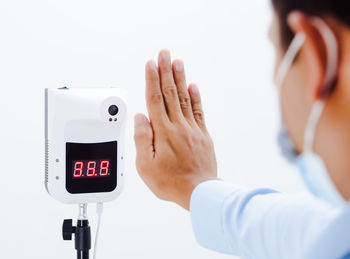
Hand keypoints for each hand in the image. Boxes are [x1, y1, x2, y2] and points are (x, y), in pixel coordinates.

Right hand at [134, 50, 217, 209]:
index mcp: (163, 132)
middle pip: (170, 93)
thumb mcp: (146, 166)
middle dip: (166, 71)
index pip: (154, 100)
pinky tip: (193, 86)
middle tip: (164, 54)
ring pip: (185, 98)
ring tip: (178, 62)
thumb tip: (140, 117)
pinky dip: (196, 97)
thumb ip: (143, 139)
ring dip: (180, 79)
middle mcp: (178, 126)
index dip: (152, 80)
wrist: (200, 191)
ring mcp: (192, 129)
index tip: (150, 64)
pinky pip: (199, 112)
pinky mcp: (203, 135)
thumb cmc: (171, 182)